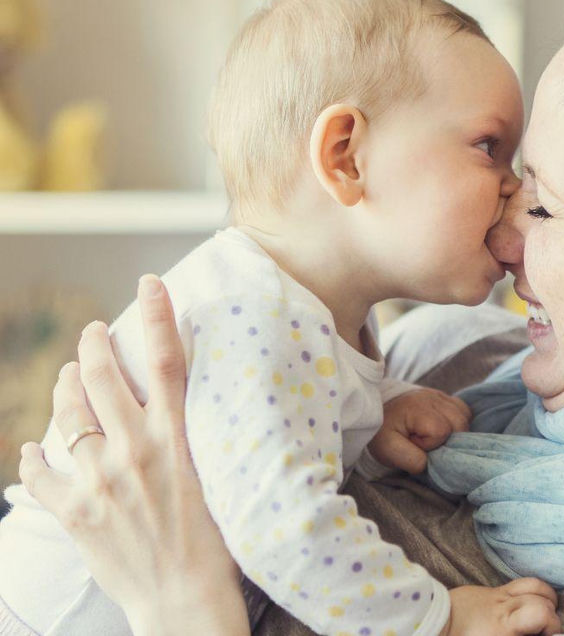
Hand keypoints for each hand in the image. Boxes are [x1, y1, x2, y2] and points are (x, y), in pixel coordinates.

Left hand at [17, 275, 249, 635]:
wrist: (183, 599)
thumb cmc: (210, 541)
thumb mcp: (209, 475)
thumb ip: (182, 438)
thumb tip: (168, 408)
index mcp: (176, 439)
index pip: (168, 361)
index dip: (157, 315)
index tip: (149, 282)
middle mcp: (135, 450)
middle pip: (105, 376)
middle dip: (94, 344)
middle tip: (92, 332)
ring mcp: (99, 480)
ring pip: (67, 413)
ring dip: (64, 388)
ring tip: (68, 378)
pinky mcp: (73, 511)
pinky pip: (39, 472)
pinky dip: (34, 456)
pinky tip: (35, 449)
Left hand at [368, 388, 471, 473]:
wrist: (377, 411)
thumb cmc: (383, 431)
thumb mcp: (388, 450)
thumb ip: (412, 460)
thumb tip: (431, 463)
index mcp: (417, 409)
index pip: (441, 430)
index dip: (430, 443)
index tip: (413, 442)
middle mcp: (432, 398)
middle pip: (460, 423)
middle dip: (448, 439)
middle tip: (427, 442)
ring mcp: (439, 395)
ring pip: (465, 416)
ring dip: (455, 432)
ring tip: (435, 436)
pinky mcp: (443, 397)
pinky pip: (463, 410)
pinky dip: (458, 422)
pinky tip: (445, 428)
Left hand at [445, 579, 560, 635]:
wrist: (431, 623)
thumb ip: (515, 635)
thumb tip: (532, 631)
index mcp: (504, 624)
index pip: (542, 613)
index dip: (553, 625)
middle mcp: (504, 606)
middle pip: (543, 596)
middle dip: (551, 614)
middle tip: (543, 632)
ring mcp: (497, 594)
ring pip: (533, 584)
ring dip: (544, 598)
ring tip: (540, 615)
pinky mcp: (490, 590)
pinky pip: (517, 586)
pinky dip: (528, 595)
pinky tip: (522, 610)